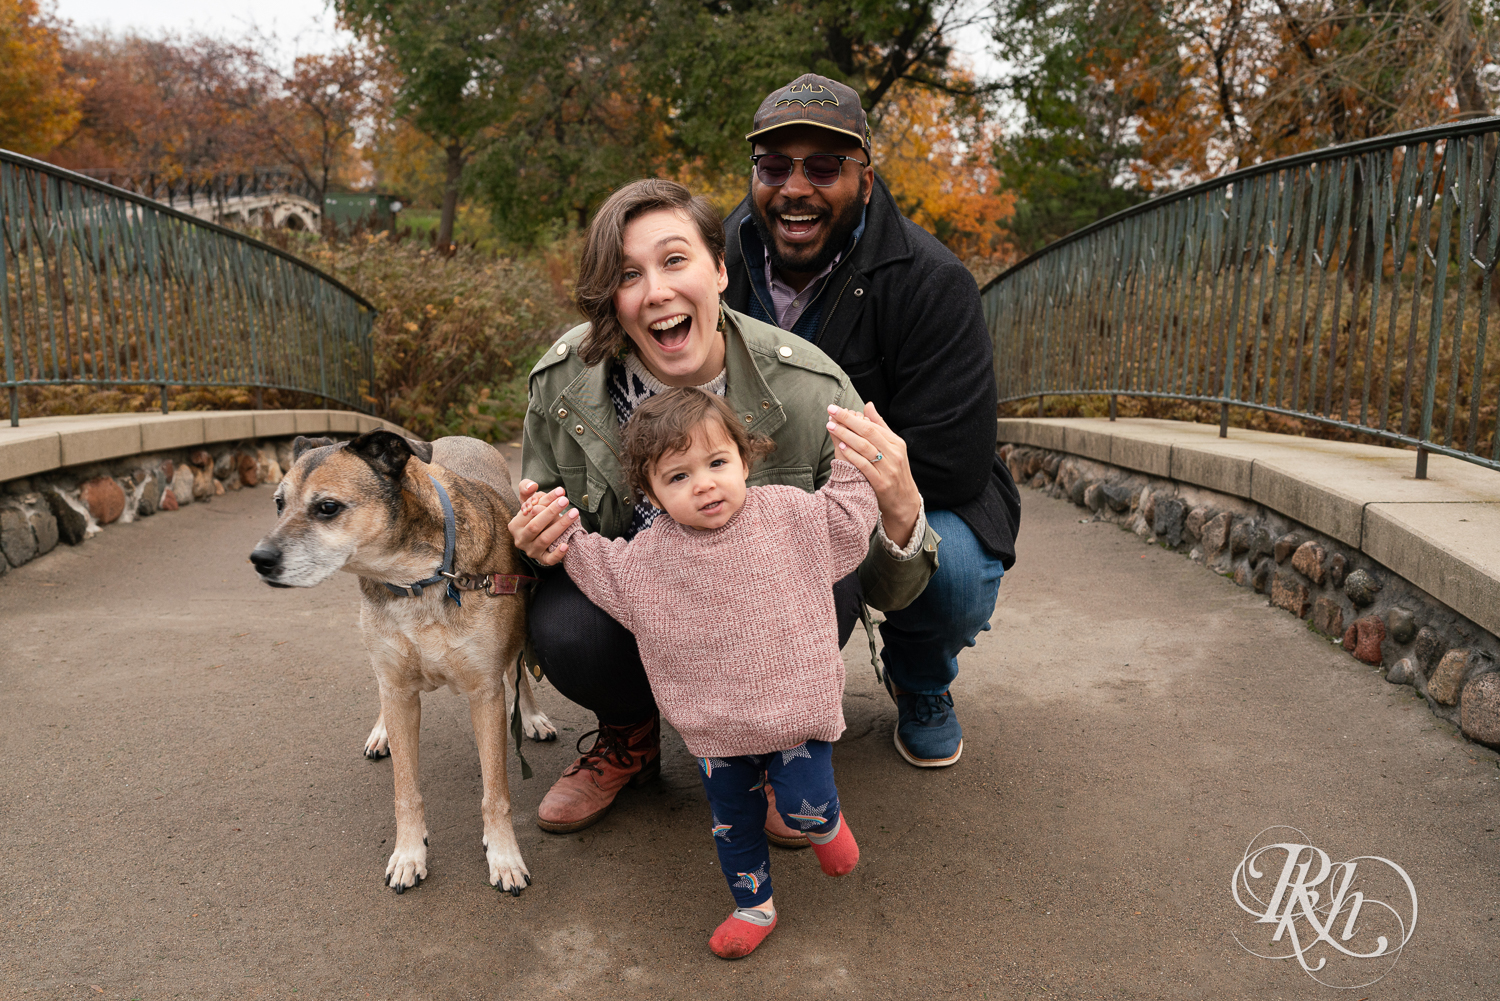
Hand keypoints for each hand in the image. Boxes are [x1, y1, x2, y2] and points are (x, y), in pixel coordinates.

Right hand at [508, 479, 578, 564]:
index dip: (546, 501)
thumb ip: (526, 488)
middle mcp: (521, 540)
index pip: (530, 511)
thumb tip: (532, 487)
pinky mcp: (542, 560)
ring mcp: (531, 551)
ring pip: (545, 539)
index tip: (560, 491)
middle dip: (551, 512)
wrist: (540, 533)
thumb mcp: (528, 499)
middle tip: (566, 500)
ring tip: (574, 513)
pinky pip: (549, 559)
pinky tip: (566, 545)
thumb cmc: (534, 514)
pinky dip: (557, 554)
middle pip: (536, 526)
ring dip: (560, 526)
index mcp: (515, 525)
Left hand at [825, 402, 921, 547]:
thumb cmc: (894, 472)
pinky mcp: (881, 483)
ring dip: (846, 435)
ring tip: (831, 426)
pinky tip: (841, 446)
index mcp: (896, 443)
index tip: (837, 409)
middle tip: (831, 411)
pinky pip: (865, 466)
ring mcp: (888, 469)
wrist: (904, 502)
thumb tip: (868, 405)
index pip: (873, 425)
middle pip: (868, 432)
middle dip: (848, 420)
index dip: (854, 416)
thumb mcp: (892, 448)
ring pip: (865, 447)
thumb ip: (880, 427)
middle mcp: (894, 454)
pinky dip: (853, 455)